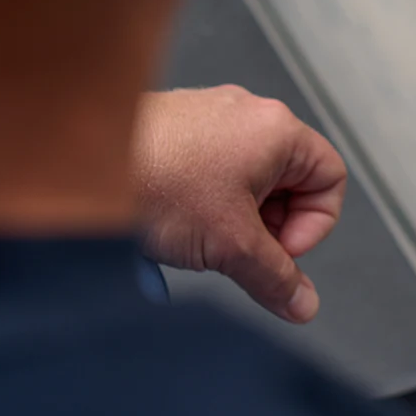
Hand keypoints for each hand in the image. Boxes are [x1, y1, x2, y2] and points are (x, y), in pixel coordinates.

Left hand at [132, 86, 346, 323]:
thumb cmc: (158, 181)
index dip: (314, 225)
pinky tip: (179, 215)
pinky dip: (210, 196)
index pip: (331, 179)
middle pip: (293, 178)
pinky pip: (217, 164)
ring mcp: (216, 113)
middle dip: (273, 222)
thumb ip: (275, 277)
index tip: (279, 251)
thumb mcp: (230, 243)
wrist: (84, 157)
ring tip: (203, 232)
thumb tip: (301, 302)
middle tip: (240, 247)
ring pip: (252, 174)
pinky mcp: (184, 122)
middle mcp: (252, 113)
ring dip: (240, 212)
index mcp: (279, 130)